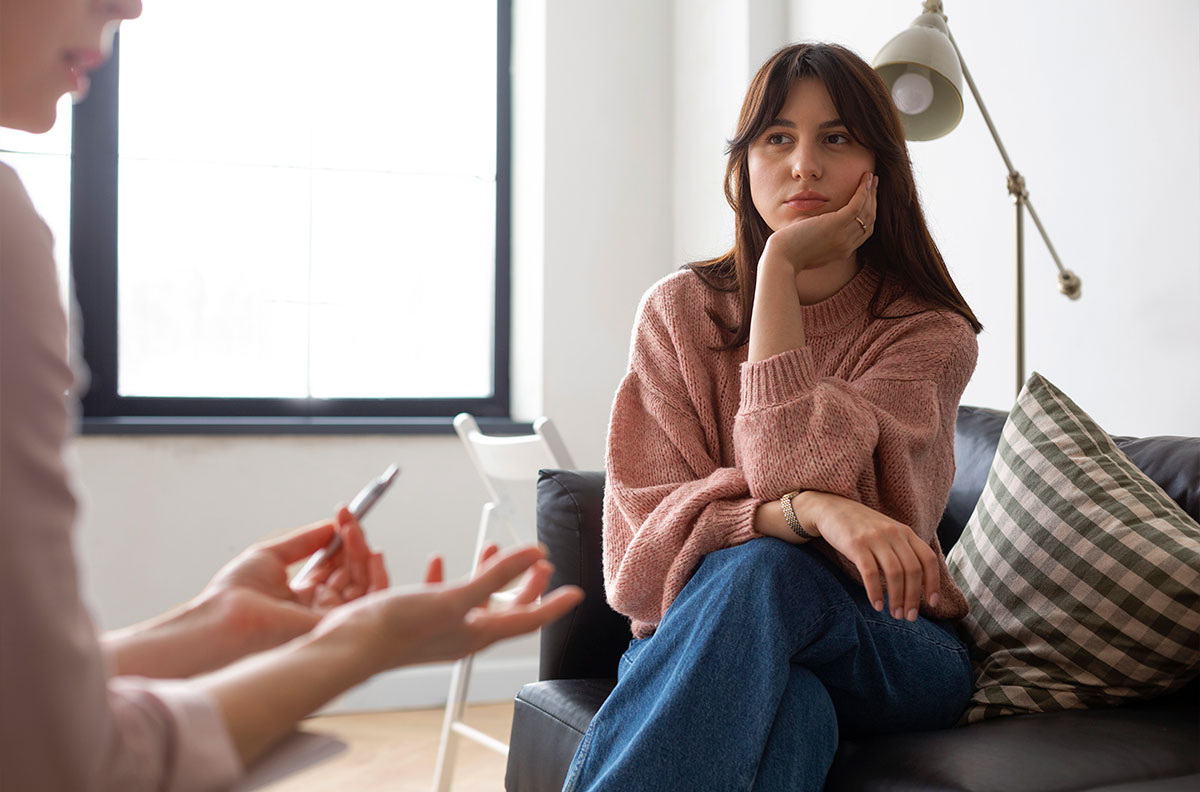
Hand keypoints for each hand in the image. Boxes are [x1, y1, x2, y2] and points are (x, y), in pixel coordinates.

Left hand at [201, 507, 388, 659]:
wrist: (222, 618)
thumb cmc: (233, 596)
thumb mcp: (270, 556)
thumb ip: (303, 542)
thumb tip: (329, 527)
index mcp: (301, 598)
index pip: (334, 569)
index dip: (341, 542)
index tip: (343, 517)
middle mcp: (318, 609)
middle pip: (352, 574)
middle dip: (354, 543)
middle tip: (349, 519)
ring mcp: (329, 619)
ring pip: (365, 586)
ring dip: (364, 554)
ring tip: (354, 531)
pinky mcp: (338, 625)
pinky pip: (370, 603)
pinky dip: (378, 577)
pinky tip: (373, 554)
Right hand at [317, 545, 583, 673]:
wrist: (348, 647)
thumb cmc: (398, 629)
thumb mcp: (455, 597)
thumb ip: (496, 575)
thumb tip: (534, 554)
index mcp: (478, 633)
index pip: (528, 618)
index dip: (554, 604)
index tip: (577, 593)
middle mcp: (463, 634)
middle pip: (507, 610)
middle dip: (526, 585)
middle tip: (542, 563)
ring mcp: (440, 629)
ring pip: (475, 601)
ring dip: (488, 576)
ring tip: (495, 549)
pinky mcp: (417, 620)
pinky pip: (441, 597)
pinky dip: (446, 577)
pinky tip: (438, 561)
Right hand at [756, 490, 937, 620]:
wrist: (831, 508)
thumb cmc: (861, 527)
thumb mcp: (887, 533)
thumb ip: (902, 551)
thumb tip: (917, 585)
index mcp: (905, 532)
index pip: (928, 559)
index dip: (933, 583)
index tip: (932, 603)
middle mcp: (893, 533)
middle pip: (912, 570)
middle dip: (913, 597)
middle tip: (909, 616)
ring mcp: (875, 538)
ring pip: (894, 573)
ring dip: (897, 598)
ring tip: (895, 614)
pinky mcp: (856, 544)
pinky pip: (870, 573)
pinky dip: (875, 592)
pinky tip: (876, 605)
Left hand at [760, 172, 876, 273]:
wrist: (781, 259)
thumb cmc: (788, 252)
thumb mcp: (809, 245)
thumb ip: (818, 235)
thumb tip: (814, 221)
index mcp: (842, 251)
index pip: (864, 231)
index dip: (869, 213)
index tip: (869, 199)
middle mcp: (847, 246)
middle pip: (868, 221)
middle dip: (873, 200)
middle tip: (873, 184)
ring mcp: (843, 236)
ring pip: (866, 212)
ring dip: (871, 192)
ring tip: (871, 177)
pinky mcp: (836, 225)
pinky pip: (857, 205)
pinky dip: (863, 191)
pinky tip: (864, 179)